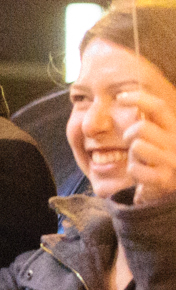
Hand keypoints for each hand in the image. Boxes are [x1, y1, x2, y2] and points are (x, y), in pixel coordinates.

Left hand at [122, 88, 175, 204]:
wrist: (169, 192)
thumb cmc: (159, 162)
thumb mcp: (158, 138)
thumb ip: (149, 122)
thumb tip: (124, 97)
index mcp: (175, 129)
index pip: (158, 107)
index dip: (138, 98)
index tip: (119, 97)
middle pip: (140, 127)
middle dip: (129, 136)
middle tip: (133, 145)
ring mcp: (172, 161)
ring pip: (137, 146)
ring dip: (133, 156)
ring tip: (142, 162)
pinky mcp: (164, 179)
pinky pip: (135, 168)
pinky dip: (134, 172)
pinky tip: (143, 177)